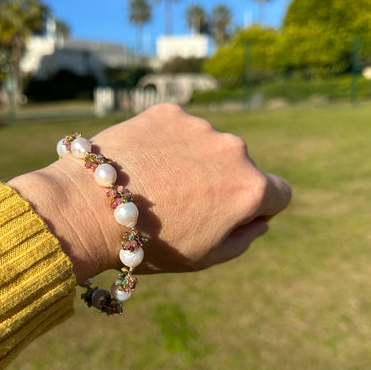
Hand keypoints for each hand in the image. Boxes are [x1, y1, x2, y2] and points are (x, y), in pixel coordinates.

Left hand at [9, 104, 291, 280]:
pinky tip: (141, 163)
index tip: (227, 215)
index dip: (257, 208)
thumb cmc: (150, 244)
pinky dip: (165, 143)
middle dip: (219, 182)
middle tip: (179, 203)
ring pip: (206, 145)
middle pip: (240, 166)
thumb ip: (244, 238)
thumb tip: (259, 219)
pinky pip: (178, 128)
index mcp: (250, 190)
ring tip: (153, 184)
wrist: (91, 211)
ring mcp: (201, 127)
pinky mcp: (168, 112)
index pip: (279, 193)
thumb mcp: (206, 257)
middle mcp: (234, 150)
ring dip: (191, 160)